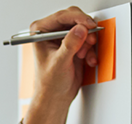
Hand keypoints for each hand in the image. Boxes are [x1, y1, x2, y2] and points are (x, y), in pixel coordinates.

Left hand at [24, 6, 98, 123]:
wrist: (56, 97)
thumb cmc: (49, 84)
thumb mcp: (59, 63)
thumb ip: (69, 45)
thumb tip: (79, 30)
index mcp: (40, 32)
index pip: (61, 16)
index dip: (78, 18)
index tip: (89, 25)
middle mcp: (51, 32)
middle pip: (74, 18)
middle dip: (85, 30)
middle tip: (90, 40)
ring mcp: (63, 37)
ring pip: (83, 28)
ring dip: (88, 41)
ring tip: (84, 55)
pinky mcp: (74, 44)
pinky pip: (88, 39)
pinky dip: (90, 49)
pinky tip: (87, 60)